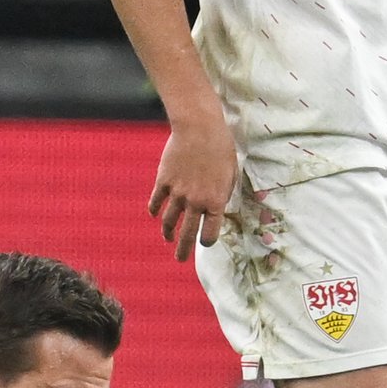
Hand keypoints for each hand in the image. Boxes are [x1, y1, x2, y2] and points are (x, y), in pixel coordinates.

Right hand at [148, 115, 238, 260]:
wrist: (199, 127)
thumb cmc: (221, 147)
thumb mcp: (231, 172)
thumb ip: (223, 193)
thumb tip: (217, 207)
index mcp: (215, 202)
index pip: (209, 233)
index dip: (207, 241)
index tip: (205, 242)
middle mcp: (195, 202)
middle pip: (187, 235)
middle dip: (183, 251)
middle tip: (180, 259)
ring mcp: (177, 193)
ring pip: (169, 221)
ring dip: (168, 233)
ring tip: (168, 238)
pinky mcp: (163, 181)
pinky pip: (156, 202)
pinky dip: (154, 210)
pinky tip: (155, 214)